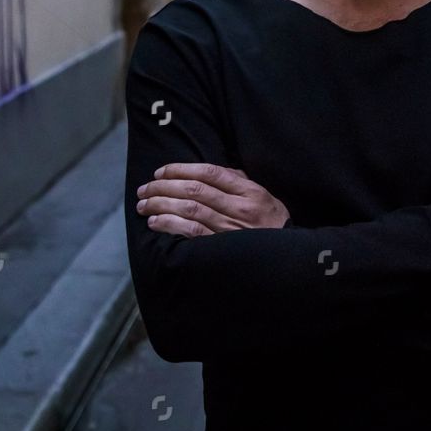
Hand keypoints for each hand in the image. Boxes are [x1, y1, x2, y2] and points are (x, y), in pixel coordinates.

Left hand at [136, 163, 289, 236]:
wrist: (287, 261)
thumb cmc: (273, 226)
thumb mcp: (264, 198)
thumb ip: (239, 182)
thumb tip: (208, 172)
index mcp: (250, 192)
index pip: (210, 172)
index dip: (181, 169)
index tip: (161, 172)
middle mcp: (240, 208)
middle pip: (194, 189)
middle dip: (163, 186)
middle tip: (145, 188)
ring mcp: (231, 230)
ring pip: (189, 209)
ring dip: (161, 205)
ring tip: (144, 205)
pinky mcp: (222, 249)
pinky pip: (192, 233)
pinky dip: (170, 225)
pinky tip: (156, 222)